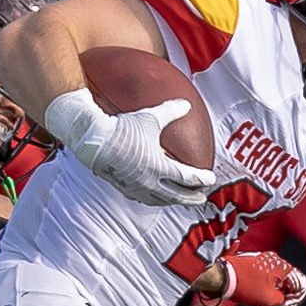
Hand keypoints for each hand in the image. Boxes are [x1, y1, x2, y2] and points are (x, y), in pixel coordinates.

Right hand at [42, 89, 211, 206]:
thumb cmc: (122, 129)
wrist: (93, 141)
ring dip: (173, 201)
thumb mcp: (150, 117)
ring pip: (161, 200)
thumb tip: (186, 105)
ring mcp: (136, 188)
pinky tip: (156, 196)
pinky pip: (145, 198)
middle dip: (191, 198)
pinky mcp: (124, 188)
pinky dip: (156, 199)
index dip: (201, 179)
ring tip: (180, 199)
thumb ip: (171, 111)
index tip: (211, 180)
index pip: (187, 178)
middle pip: (176, 196)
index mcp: (159, 168)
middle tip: (201, 197)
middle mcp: (149, 182)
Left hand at [214, 250, 305, 305]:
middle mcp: (273, 262)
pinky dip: (261, 295)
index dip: (295, 300)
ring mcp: (261, 264)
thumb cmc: (245, 286)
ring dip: (270, 302)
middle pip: (287, 286)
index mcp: (282, 266)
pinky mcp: (250, 268)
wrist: (218, 276)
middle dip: (281, 303)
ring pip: (273, 286)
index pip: (300, 284)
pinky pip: (262, 283)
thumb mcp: (269, 299)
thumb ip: (282, 303)